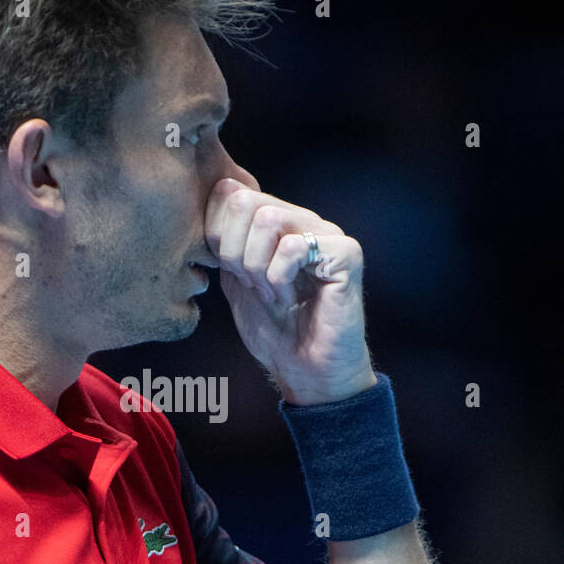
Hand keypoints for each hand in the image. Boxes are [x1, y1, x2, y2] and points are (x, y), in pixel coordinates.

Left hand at [204, 176, 376, 404]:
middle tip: (251, 284)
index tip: (231, 273)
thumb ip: (225, 239)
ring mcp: (327, 233)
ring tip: (271, 292)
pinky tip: (290, 297)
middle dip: (234, 251)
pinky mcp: (346, 254)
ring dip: (257, 265)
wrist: (306, 370)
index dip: (217, 236)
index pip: (230, 192)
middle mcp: (303, 219)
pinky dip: (279, 277)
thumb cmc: (274, 329)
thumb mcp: (235, 279)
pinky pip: (292, 247)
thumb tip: (219, 194)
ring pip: (267, 219)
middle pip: (245, 201)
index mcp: (277, 221)